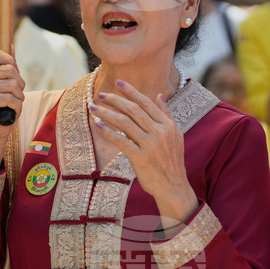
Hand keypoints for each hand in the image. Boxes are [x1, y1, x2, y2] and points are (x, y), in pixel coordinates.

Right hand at [0, 49, 24, 143]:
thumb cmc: (3, 105)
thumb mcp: (6, 83)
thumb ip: (8, 65)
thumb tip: (11, 46)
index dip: (10, 61)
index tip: (14, 75)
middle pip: (10, 69)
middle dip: (20, 84)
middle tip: (17, 94)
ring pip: (13, 85)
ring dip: (20, 98)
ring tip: (14, 104)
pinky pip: (11, 98)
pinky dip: (17, 107)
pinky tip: (12, 111)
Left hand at [90, 80, 197, 225]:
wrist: (173, 186)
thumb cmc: (172, 160)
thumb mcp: (175, 135)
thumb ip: (166, 114)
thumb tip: (159, 95)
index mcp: (167, 125)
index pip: (146, 103)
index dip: (131, 91)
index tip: (119, 82)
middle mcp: (159, 132)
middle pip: (133, 110)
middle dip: (115, 100)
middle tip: (101, 94)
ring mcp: (149, 145)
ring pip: (125, 123)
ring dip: (107, 113)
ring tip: (94, 107)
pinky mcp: (140, 158)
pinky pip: (121, 141)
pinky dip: (108, 132)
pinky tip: (98, 125)